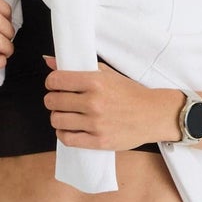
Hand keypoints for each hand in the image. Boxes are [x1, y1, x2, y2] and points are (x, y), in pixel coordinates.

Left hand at [43, 54, 182, 148]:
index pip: (56, 80)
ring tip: (66, 115)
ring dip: (57, 117)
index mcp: (95, 82)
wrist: (153, 114)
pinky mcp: (99, 141)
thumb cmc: (130, 93)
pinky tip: (69, 128)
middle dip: (53, 100)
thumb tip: (49, 61)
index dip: (51, 83)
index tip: (55, 85)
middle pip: (53, 101)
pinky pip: (67, 139)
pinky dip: (63, 134)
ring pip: (57, 120)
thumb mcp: (106, 73)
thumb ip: (78, 67)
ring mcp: (96, 123)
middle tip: (60, 101)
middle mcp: (94, 102)